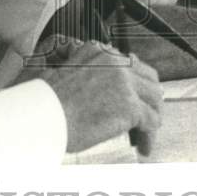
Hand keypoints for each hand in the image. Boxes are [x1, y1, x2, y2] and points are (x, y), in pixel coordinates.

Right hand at [27, 37, 162, 153]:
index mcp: (100, 52)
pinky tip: (143, 145)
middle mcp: (116, 62)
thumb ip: (91, 73)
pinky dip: (149, 135)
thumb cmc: (46, 102)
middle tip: (145, 116)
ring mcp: (125, 83)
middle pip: (148, 78)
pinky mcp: (130, 106)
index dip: (135, 85)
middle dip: (148, 98)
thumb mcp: (67, 73)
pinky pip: (151, 120)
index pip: (131, 64)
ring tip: (145, 132)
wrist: (41, 116)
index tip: (134, 99)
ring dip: (152, 115)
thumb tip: (106, 91)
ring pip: (154, 97)